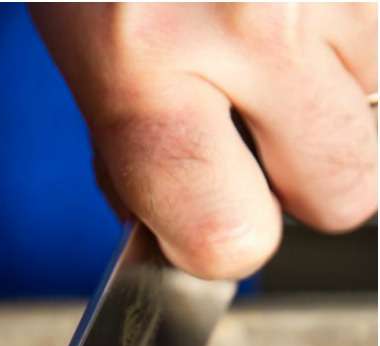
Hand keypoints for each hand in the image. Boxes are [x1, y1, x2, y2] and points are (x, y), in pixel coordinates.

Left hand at [33, 2, 376, 278]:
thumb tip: (194, 232)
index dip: (225, 238)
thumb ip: (134, 146)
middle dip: (306, 173)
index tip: (214, 214)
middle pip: (346, 192)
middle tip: (258, 119)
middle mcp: (251, 22)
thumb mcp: (80, 42)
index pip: (230, 237)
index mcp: (146, 65)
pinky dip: (357, 25)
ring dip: (337, 81)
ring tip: (272, 18)